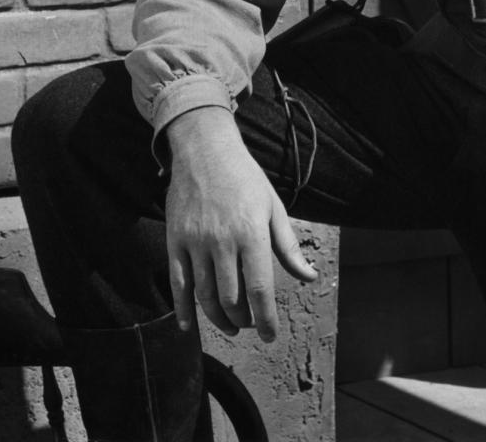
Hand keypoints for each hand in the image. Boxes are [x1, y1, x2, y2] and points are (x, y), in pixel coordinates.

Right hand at [164, 107, 316, 341]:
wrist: (204, 150)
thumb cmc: (245, 178)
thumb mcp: (273, 206)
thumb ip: (288, 246)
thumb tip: (310, 276)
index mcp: (251, 233)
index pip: (259, 289)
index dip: (265, 318)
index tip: (270, 336)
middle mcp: (222, 241)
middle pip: (232, 298)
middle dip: (244, 320)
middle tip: (251, 324)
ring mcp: (196, 242)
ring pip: (205, 296)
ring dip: (219, 320)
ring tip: (231, 327)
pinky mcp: (175, 241)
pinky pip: (178, 284)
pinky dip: (183, 310)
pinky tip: (190, 327)